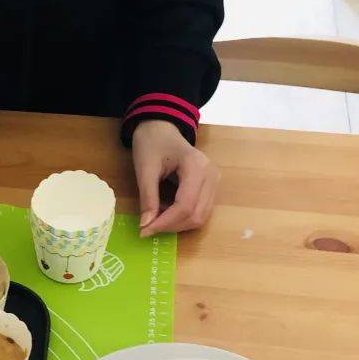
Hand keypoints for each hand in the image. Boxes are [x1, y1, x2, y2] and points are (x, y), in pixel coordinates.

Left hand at [132, 120, 218, 237]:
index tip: (144, 230)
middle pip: (196, 215)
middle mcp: (211, 175)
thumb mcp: (145, 169)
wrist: (162, 128)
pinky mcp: (211, 187)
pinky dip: (183, 218)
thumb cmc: (152, 143)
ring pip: (201, 217)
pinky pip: (201, 211)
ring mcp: (214, 181)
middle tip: (148, 227)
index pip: (185, 206)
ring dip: (177, 225)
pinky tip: (166, 212)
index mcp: (196, 167)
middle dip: (171, 226)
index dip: (165, 223)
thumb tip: (146, 225)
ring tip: (156, 219)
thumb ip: (147, 198)